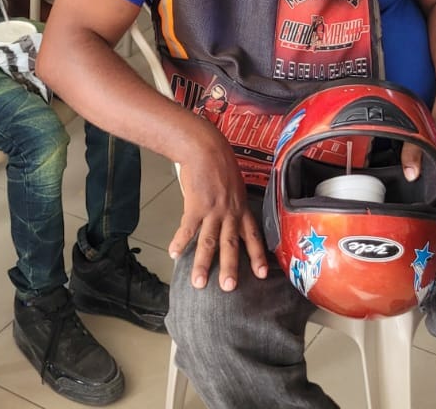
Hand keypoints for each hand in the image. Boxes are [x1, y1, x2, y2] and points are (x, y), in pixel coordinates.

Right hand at [168, 134, 268, 291]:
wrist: (205, 147)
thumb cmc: (219, 162)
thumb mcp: (233, 184)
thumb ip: (231, 203)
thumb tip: (226, 216)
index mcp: (241, 208)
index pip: (253, 236)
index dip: (257, 256)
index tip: (262, 274)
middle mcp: (230, 212)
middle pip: (231, 244)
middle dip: (230, 268)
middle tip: (229, 288)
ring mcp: (213, 210)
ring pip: (209, 242)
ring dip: (202, 264)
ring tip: (198, 283)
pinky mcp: (195, 205)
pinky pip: (187, 228)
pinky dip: (180, 241)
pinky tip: (173, 253)